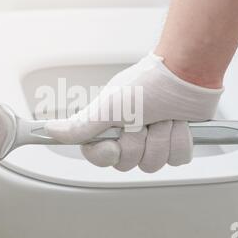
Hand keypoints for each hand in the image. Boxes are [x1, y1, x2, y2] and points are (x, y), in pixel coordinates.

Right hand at [45, 53, 222, 171]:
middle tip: (143, 119)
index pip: (100, 157)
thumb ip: (80, 125)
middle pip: (129, 163)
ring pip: (154, 163)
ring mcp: (154, 139)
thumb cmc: (147, 83)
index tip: (116, 140)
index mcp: (110, 127)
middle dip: (139, 141)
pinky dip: (180, 139)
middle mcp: (130, 135)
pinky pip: (177, 158)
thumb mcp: (108, 106)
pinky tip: (179, 123)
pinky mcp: (176, 141)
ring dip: (161, 137)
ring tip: (164, 116)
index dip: (108, 153)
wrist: (186, 73)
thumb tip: (51, 131)